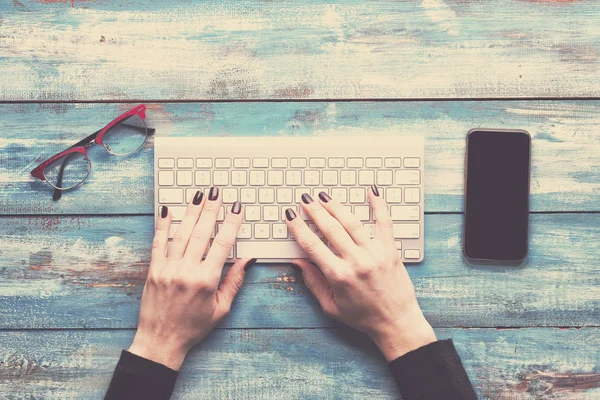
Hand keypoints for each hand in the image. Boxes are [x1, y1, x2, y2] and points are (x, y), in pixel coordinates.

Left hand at [129, 188, 253, 369]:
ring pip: (181, 234)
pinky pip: (159, 243)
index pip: (223, 244)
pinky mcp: (154, 270)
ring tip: (198, 195)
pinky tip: (168, 210)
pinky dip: (163, 226)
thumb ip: (234, 281)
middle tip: (216, 192)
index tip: (237, 208)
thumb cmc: (194, 327)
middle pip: (201, 233)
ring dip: (191, 212)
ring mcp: (168, 269)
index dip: (231, 223)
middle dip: (211, 210)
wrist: (161, 341)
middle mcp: (186, 271)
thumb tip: (248, 259)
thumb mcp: (221, 308)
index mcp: (206, 280)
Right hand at [286, 186, 435, 360]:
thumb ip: (313, 282)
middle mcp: (356, 262)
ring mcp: (374, 254)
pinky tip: (371, 192)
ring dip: (336, 206)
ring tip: (324, 196)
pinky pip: (384, 223)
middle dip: (314, 211)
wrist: (396, 323)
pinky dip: (378, 205)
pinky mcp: (390, 251)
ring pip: (352, 223)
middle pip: (330, 228)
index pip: (312, 245)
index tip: (291, 216)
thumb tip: (297, 262)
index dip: (298, 228)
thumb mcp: (330, 306)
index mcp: (338, 276)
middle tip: (305, 199)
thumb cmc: (363, 317)